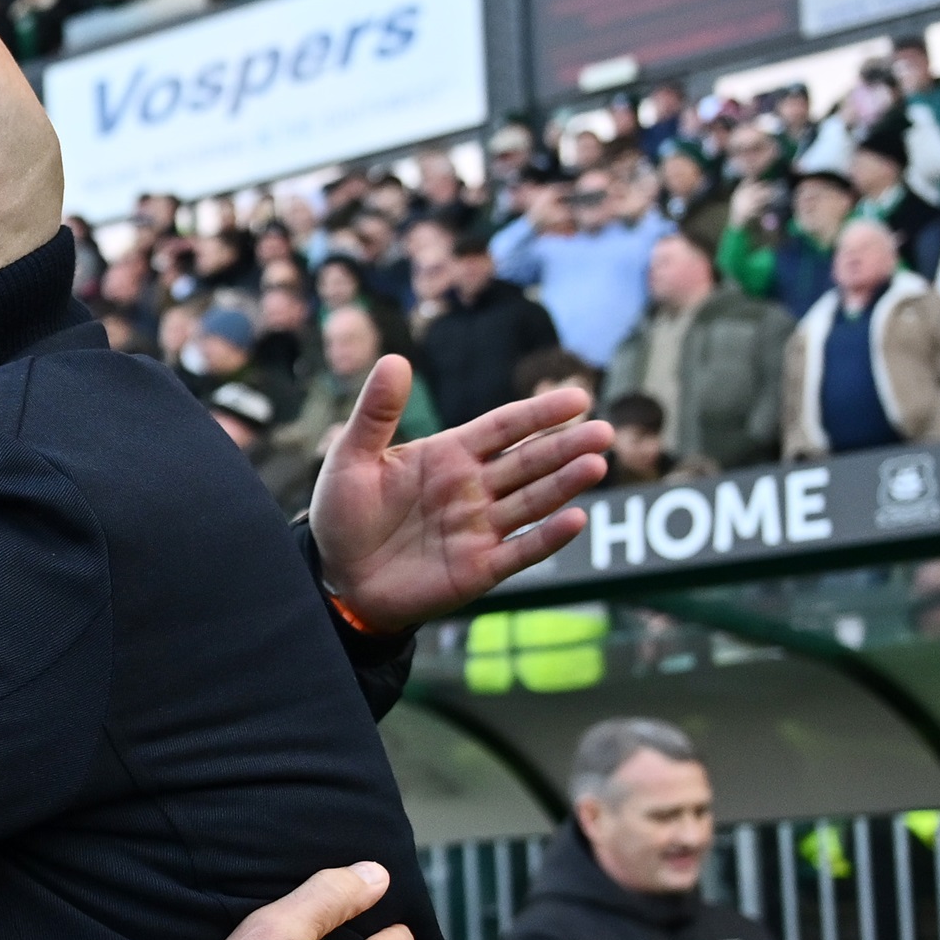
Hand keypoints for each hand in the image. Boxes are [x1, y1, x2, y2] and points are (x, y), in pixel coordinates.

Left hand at [308, 372, 607, 632]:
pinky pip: (520, 551)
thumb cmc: (342, 515)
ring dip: (564, 485)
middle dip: (566, 447)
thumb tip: (394, 359)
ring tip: (596, 465)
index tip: (577, 398)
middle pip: (529, 462)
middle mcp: (473, 488)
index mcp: (449, 455)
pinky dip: (547, 539)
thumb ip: (376, 413)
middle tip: (604, 431)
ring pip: (532, 502)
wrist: (335, 579)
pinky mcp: (478, 568)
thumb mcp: (351, 458)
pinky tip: (575, 520)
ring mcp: (479, 529)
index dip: (540, 413)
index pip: (505, 427)